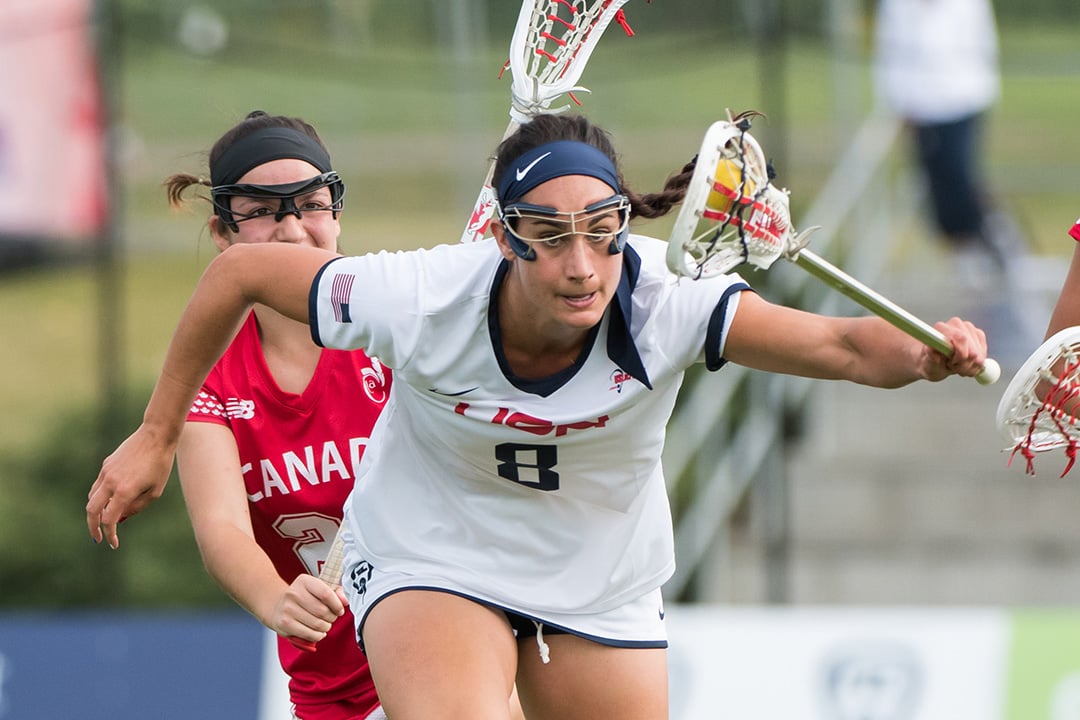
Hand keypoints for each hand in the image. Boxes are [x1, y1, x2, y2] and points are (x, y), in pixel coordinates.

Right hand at [86, 424, 176, 548]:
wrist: (156, 435)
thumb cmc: (160, 464)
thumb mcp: (155, 491)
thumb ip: (137, 507)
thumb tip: (119, 518)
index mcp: (124, 491)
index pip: (109, 520)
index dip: (109, 534)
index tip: (113, 543)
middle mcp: (111, 482)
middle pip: (91, 511)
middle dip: (92, 527)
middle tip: (97, 538)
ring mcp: (106, 472)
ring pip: (92, 498)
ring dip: (96, 511)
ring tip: (105, 520)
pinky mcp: (106, 465)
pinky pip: (98, 485)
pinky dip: (100, 497)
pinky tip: (110, 501)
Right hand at [269, 574, 346, 645]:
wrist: (276, 606)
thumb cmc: (303, 598)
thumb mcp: (318, 589)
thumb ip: (335, 592)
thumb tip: (345, 601)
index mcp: (304, 581)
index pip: (326, 594)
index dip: (337, 605)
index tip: (340, 610)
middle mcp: (293, 593)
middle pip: (322, 611)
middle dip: (332, 618)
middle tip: (331, 618)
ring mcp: (287, 609)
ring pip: (317, 624)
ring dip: (326, 627)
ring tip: (325, 625)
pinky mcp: (284, 624)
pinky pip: (309, 634)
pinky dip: (318, 636)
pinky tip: (318, 632)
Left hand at [925, 317, 988, 380]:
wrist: (934, 362)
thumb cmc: (929, 362)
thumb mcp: (927, 363)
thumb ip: (930, 355)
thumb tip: (933, 350)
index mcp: (941, 328)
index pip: (961, 338)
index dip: (960, 355)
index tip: (950, 363)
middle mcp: (956, 324)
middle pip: (973, 351)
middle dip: (964, 364)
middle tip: (951, 366)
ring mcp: (969, 329)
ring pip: (979, 356)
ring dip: (969, 366)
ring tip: (956, 366)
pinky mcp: (979, 335)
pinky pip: (984, 356)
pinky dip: (975, 365)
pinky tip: (965, 364)